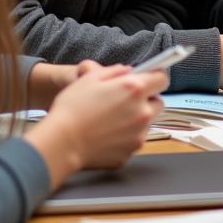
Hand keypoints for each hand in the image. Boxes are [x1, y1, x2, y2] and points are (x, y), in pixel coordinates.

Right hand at [26, 64, 167, 187]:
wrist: (59, 143)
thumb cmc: (72, 108)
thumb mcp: (90, 78)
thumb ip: (116, 71)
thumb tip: (129, 71)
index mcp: (135, 90)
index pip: (162, 79)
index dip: (155, 77)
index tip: (149, 79)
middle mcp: (143, 112)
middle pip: (158, 102)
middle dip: (146, 100)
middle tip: (126, 102)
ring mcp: (138, 134)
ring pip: (147, 123)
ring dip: (137, 120)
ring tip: (113, 121)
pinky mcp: (130, 152)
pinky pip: (134, 141)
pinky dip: (125, 138)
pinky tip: (107, 136)